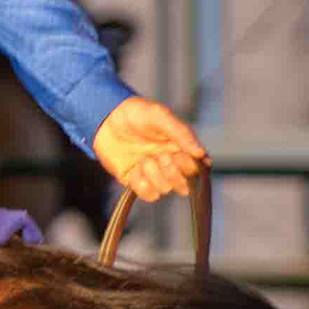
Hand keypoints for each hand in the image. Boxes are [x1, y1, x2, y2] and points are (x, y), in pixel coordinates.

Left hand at [93, 98, 209, 202]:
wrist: (106, 119)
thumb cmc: (136, 113)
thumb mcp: (160, 116)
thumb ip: (182, 133)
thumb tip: (201, 153)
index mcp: (181, 149)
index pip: (196, 169)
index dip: (187, 166)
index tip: (176, 154)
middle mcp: (170, 164)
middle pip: (183, 185)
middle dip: (172, 172)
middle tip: (160, 156)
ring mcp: (154, 175)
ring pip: (165, 189)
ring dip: (153, 174)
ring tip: (143, 158)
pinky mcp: (137, 182)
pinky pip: (147, 194)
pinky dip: (140, 183)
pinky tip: (134, 169)